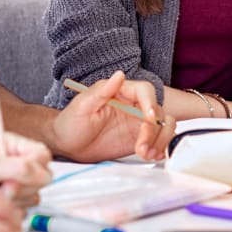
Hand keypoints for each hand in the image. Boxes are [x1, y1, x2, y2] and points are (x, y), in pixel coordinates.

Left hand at [0, 133, 51, 207]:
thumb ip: (17, 168)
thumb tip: (44, 174)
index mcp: (12, 145)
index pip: (42, 156)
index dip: (34, 168)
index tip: (14, 177)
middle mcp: (15, 163)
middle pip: (41, 178)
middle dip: (20, 187)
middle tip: (0, 188)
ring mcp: (12, 183)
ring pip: (32, 196)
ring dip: (13, 201)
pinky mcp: (6, 201)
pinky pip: (21, 209)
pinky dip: (5, 211)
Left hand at [50, 70, 175, 161]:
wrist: (67, 145)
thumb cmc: (71, 122)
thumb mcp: (82, 106)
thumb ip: (101, 91)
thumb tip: (119, 75)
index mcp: (122, 92)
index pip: (145, 91)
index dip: (151, 103)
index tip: (148, 118)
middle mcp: (134, 106)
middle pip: (159, 112)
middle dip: (155, 131)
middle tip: (141, 147)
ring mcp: (139, 123)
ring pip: (164, 126)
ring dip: (160, 141)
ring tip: (145, 154)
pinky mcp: (140, 139)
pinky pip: (160, 141)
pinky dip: (161, 148)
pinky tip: (151, 156)